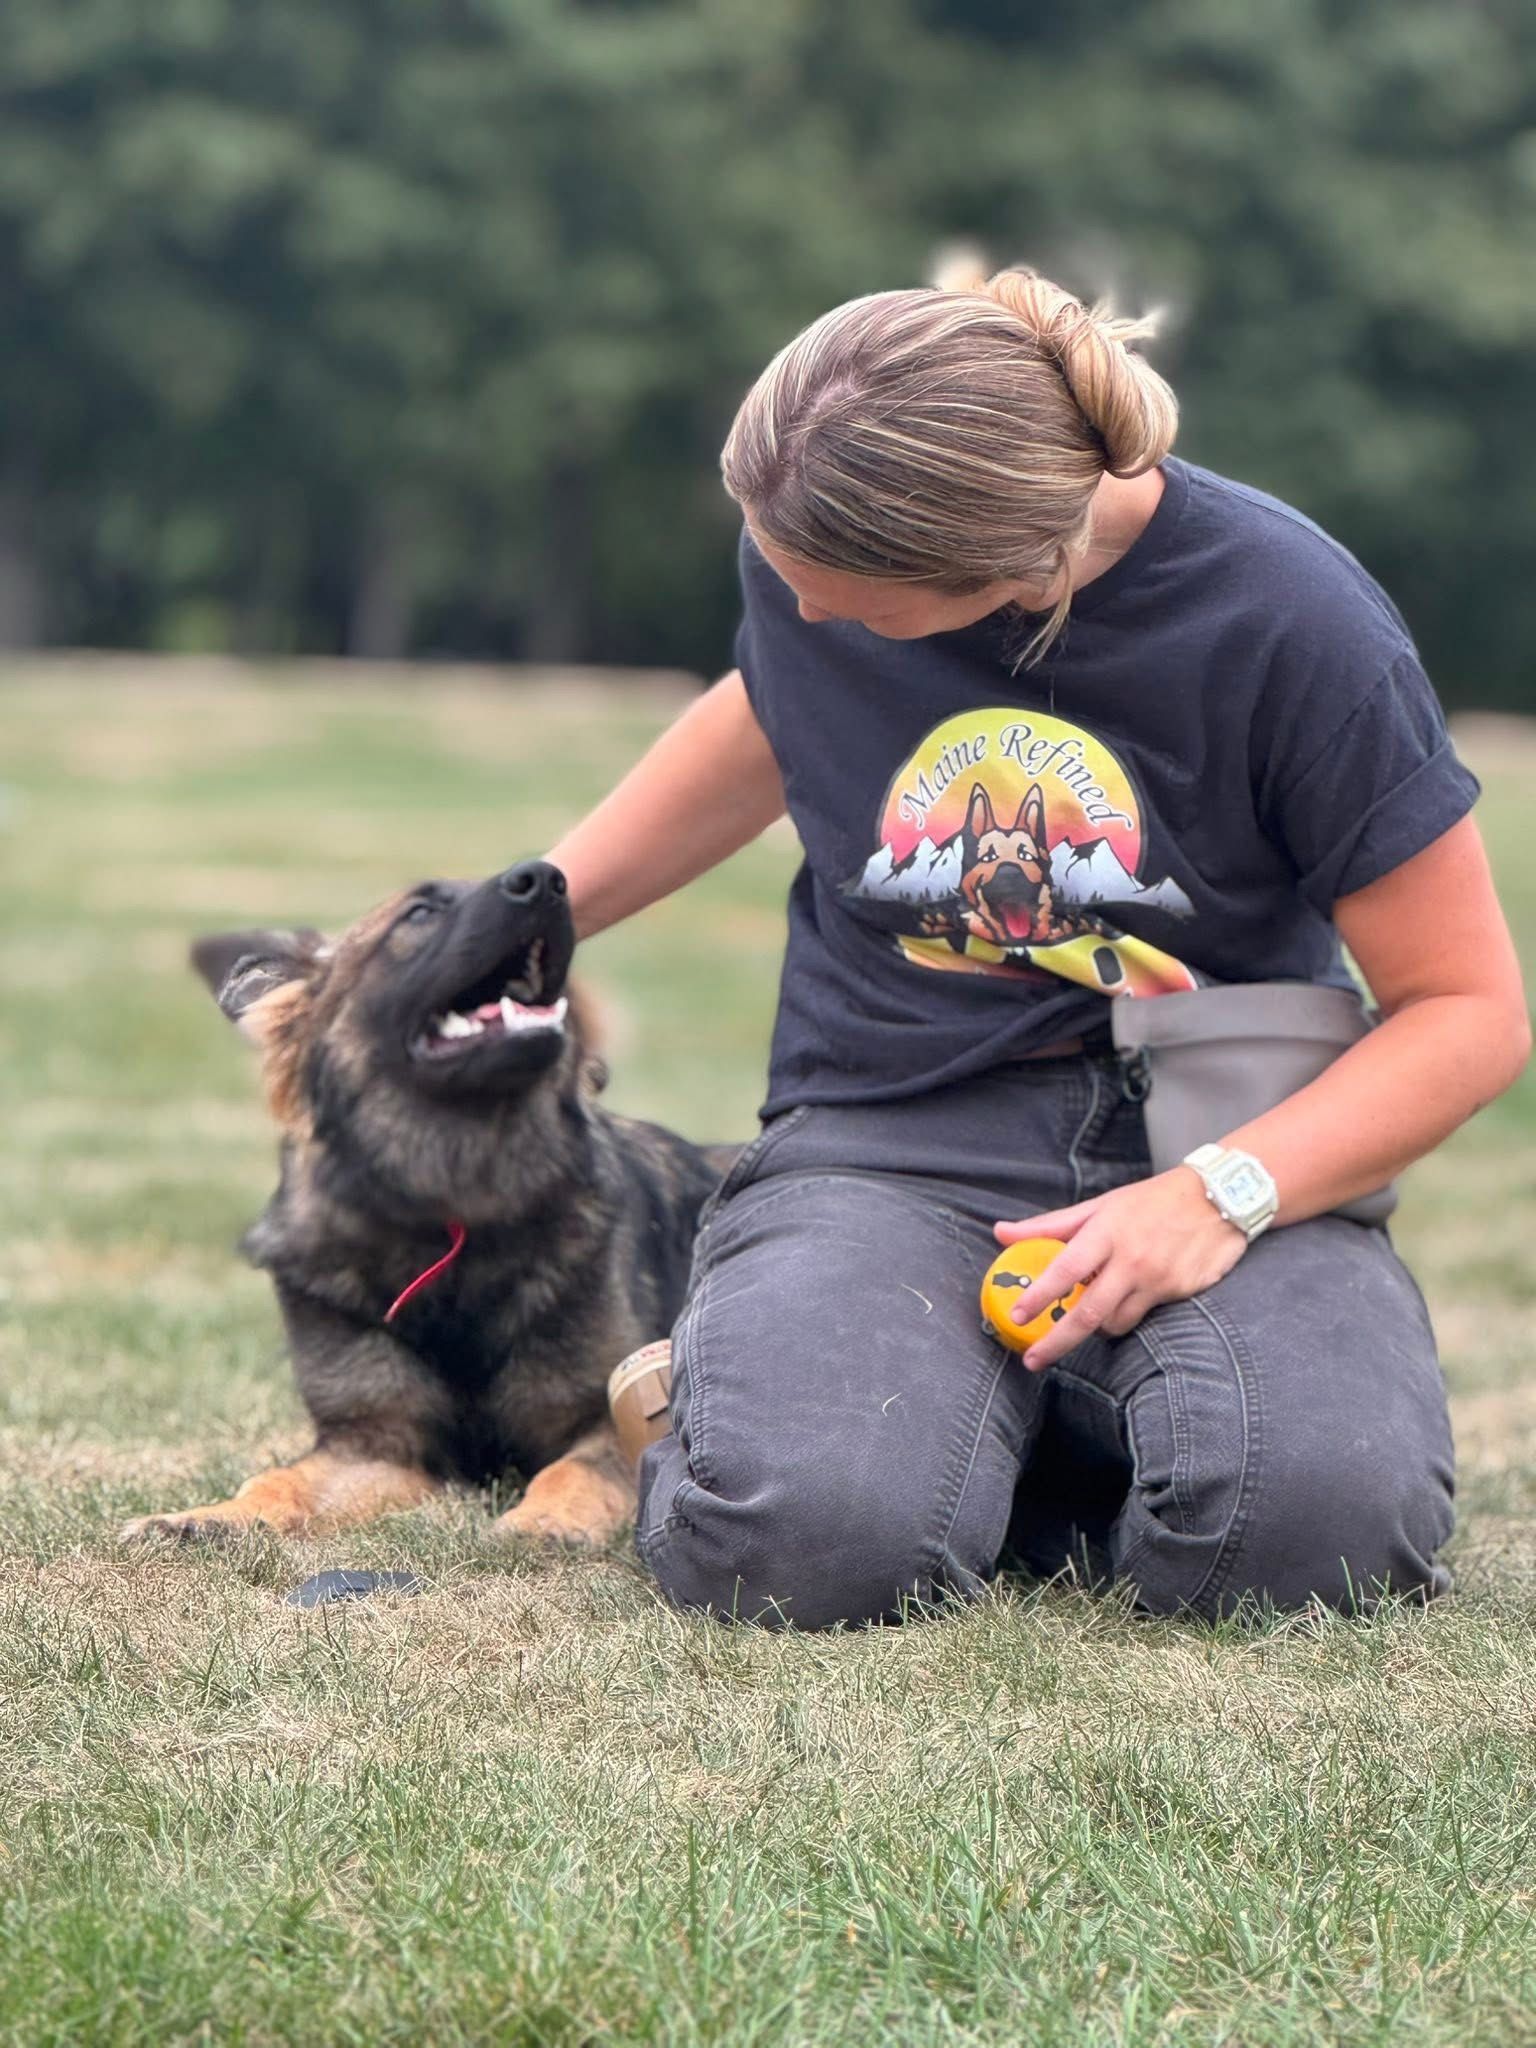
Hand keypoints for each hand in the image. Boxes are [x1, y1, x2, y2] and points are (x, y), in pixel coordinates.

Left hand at [993, 1168, 1249, 1371]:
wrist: (1219, 1199)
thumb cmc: (1151, 1201)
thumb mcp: (1100, 1206)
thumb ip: (1050, 1225)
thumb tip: (1000, 1232)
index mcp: (1107, 1231)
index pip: (1066, 1269)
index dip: (1040, 1295)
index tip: (1017, 1315)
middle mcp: (1131, 1258)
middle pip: (1088, 1312)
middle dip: (1057, 1341)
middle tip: (1032, 1359)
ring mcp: (1157, 1279)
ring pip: (1115, 1322)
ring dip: (1094, 1327)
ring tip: (1086, 1316)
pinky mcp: (1178, 1292)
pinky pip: (1141, 1317)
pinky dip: (1123, 1317)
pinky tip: (1121, 1304)